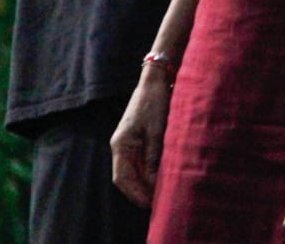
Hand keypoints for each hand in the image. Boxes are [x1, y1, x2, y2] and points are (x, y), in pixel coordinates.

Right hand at [110, 72, 170, 207]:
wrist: (156, 80)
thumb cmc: (155, 102)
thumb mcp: (157, 131)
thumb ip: (153, 158)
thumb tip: (152, 184)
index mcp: (121, 145)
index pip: (122, 179)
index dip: (136, 194)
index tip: (151, 205)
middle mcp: (122, 147)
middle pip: (127, 178)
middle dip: (142, 193)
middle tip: (161, 203)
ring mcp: (130, 143)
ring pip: (135, 172)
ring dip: (146, 184)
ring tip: (163, 194)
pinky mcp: (139, 140)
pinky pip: (141, 163)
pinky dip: (150, 173)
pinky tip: (163, 178)